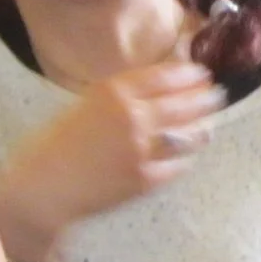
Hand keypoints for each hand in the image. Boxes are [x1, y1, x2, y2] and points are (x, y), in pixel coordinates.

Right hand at [0, 62, 224, 261]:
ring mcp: (142, 150)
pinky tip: (186, 156)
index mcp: (113, 92)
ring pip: (189, 135)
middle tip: (217, 95)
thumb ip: (119, 97)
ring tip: (207, 125)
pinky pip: (178, 165)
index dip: (189, 74)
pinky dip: (184, 159)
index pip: (165, 76)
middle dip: (206, 98)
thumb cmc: (54, 145)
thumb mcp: (84, 106)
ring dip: (202, 128)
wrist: (43, 189)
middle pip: (185, 103)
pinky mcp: (146, 179)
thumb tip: (155, 90)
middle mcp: (133, 116)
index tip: (201, 72)